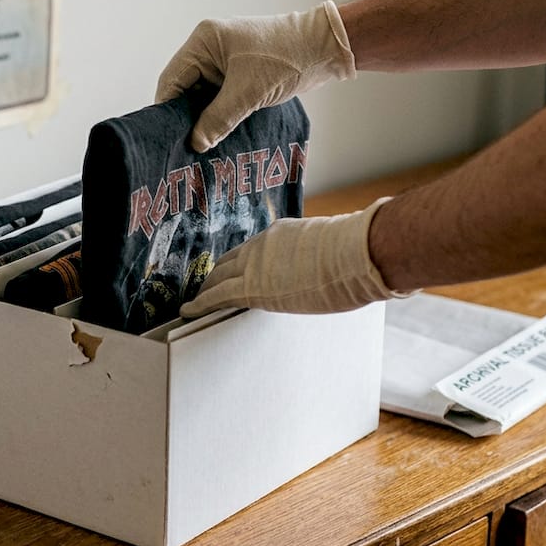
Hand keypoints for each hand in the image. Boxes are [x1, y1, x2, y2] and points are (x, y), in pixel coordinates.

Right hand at [156, 1, 356, 152]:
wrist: (326, 48)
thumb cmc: (287, 58)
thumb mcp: (248, 92)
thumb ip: (218, 118)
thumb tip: (195, 143)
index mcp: (204, 41)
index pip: (172, 79)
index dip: (166, 109)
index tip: (166, 137)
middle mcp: (209, 48)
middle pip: (184, 88)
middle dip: (184, 117)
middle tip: (182, 147)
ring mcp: (224, 61)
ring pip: (201, 96)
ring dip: (203, 118)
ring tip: (199, 146)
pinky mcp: (238, 73)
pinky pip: (218, 97)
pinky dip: (218, 115)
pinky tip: (217, 135)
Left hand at [179, 197, 415, 317]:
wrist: (358, 253)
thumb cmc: (358, 253)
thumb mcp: (332, 249)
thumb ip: (320, 257)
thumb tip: (334, 268)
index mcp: (281, 235)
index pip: (250, 251)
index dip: (237, 264)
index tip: (230, 273)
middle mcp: (262, 247)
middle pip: (228, 263)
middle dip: (216, 276)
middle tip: (205, 289)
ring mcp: (255, 265)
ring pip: (219, 278)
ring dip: (206, 291)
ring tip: (194, 303)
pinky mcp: (254, 287)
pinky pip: (218, 296)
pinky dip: (200, 303)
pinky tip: (188, 310)